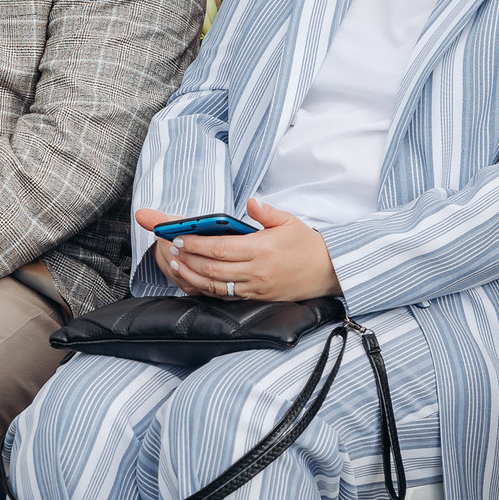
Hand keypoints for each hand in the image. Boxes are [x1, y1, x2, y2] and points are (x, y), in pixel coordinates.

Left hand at [135, 199, 340, 301]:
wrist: (327, 271)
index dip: (195, 244)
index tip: (178, 237)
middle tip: (171, 249)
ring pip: (215, 285)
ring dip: (192, 276)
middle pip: (212, 268)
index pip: (220, 248)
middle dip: (188, 258)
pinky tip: (195, 281)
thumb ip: (266, 212)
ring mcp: (255, 287)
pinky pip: (225, 295)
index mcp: (261, 249)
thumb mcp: (289, 221)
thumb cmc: (306, 244)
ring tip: (177, 265)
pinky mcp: (256, 297)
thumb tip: (251, 202)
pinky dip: (206, 289)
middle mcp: (256, 271)